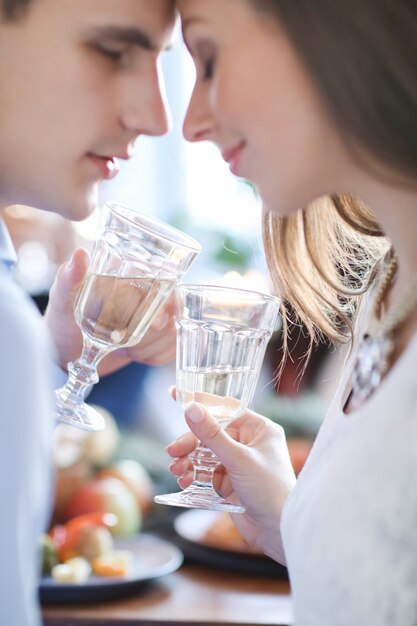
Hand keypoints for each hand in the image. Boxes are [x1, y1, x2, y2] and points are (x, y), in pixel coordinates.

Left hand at [44, 248, 175, 374]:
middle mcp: (146, 292)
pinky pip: (172, 347)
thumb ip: (69, 278)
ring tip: (123, 349)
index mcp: (128, 276)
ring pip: (172, 332)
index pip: (162, 283)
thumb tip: (80, 254)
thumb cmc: (62, 320)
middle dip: (152, 334)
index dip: (164, 306)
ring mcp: (155, 316)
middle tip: (125, 345)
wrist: (65, 351)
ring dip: (149, 347)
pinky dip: (154, 357)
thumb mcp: (62, 300)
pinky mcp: (157, 338)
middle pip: (173, 310)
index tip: (153, 323)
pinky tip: (134, 355)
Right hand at [166, 393, 295, 564]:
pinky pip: (206, 472)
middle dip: (189, 442)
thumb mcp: (238, 459)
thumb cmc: (270, 491)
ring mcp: (239, 463)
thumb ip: (212, 434)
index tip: (176, 395)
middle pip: (211, 433)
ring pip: (205, 453)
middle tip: (172, 451)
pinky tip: (184, 480)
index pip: (225, 409)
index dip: (201, 404)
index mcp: (259, 429)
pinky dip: (193, 474)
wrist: (278, 533)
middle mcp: (249, 443)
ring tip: (176, 470)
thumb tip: (191, 408)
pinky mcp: (230, 482)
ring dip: (188, 460)